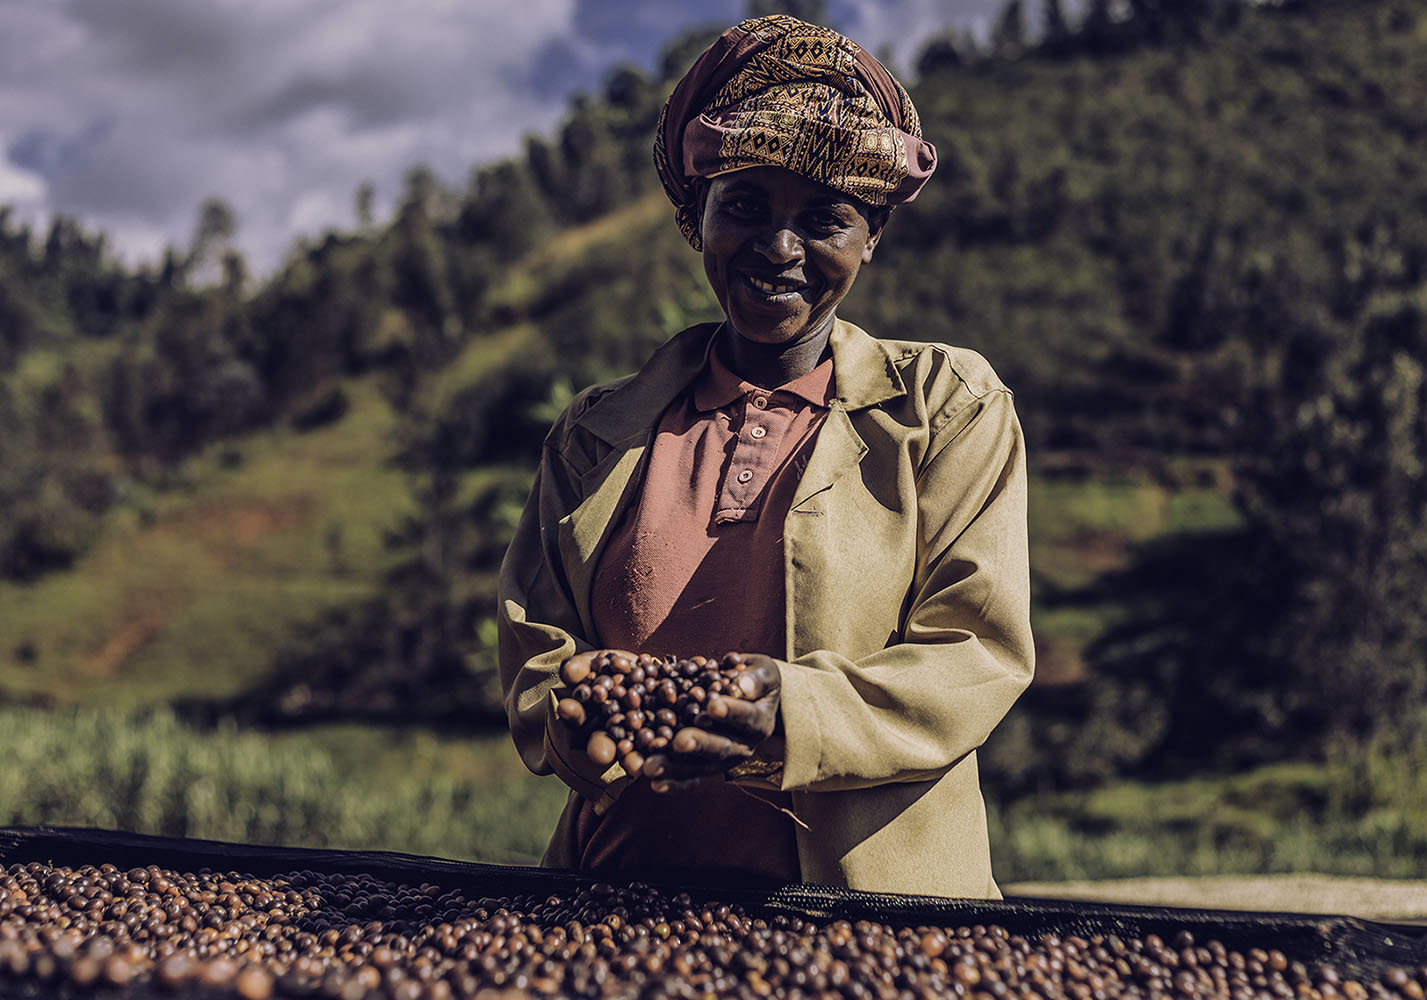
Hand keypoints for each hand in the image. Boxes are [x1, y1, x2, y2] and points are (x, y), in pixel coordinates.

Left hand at [642, 653, 780, 792]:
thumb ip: (756, 678)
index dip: (731, 712)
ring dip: (676, 768)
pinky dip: (672, 782)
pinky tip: (653, 783)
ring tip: (652, 766)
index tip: (713, 706)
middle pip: (722, 748)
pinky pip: (689, 778)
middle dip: (699, 744)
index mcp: (760, 722)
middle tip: (680, 742)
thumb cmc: (753, 679)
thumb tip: (743, 686)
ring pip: (700, 767)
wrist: (748, 696)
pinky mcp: (705, 767)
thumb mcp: (762, 671)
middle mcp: (744, 746)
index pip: (747, 717)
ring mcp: (723, 760)